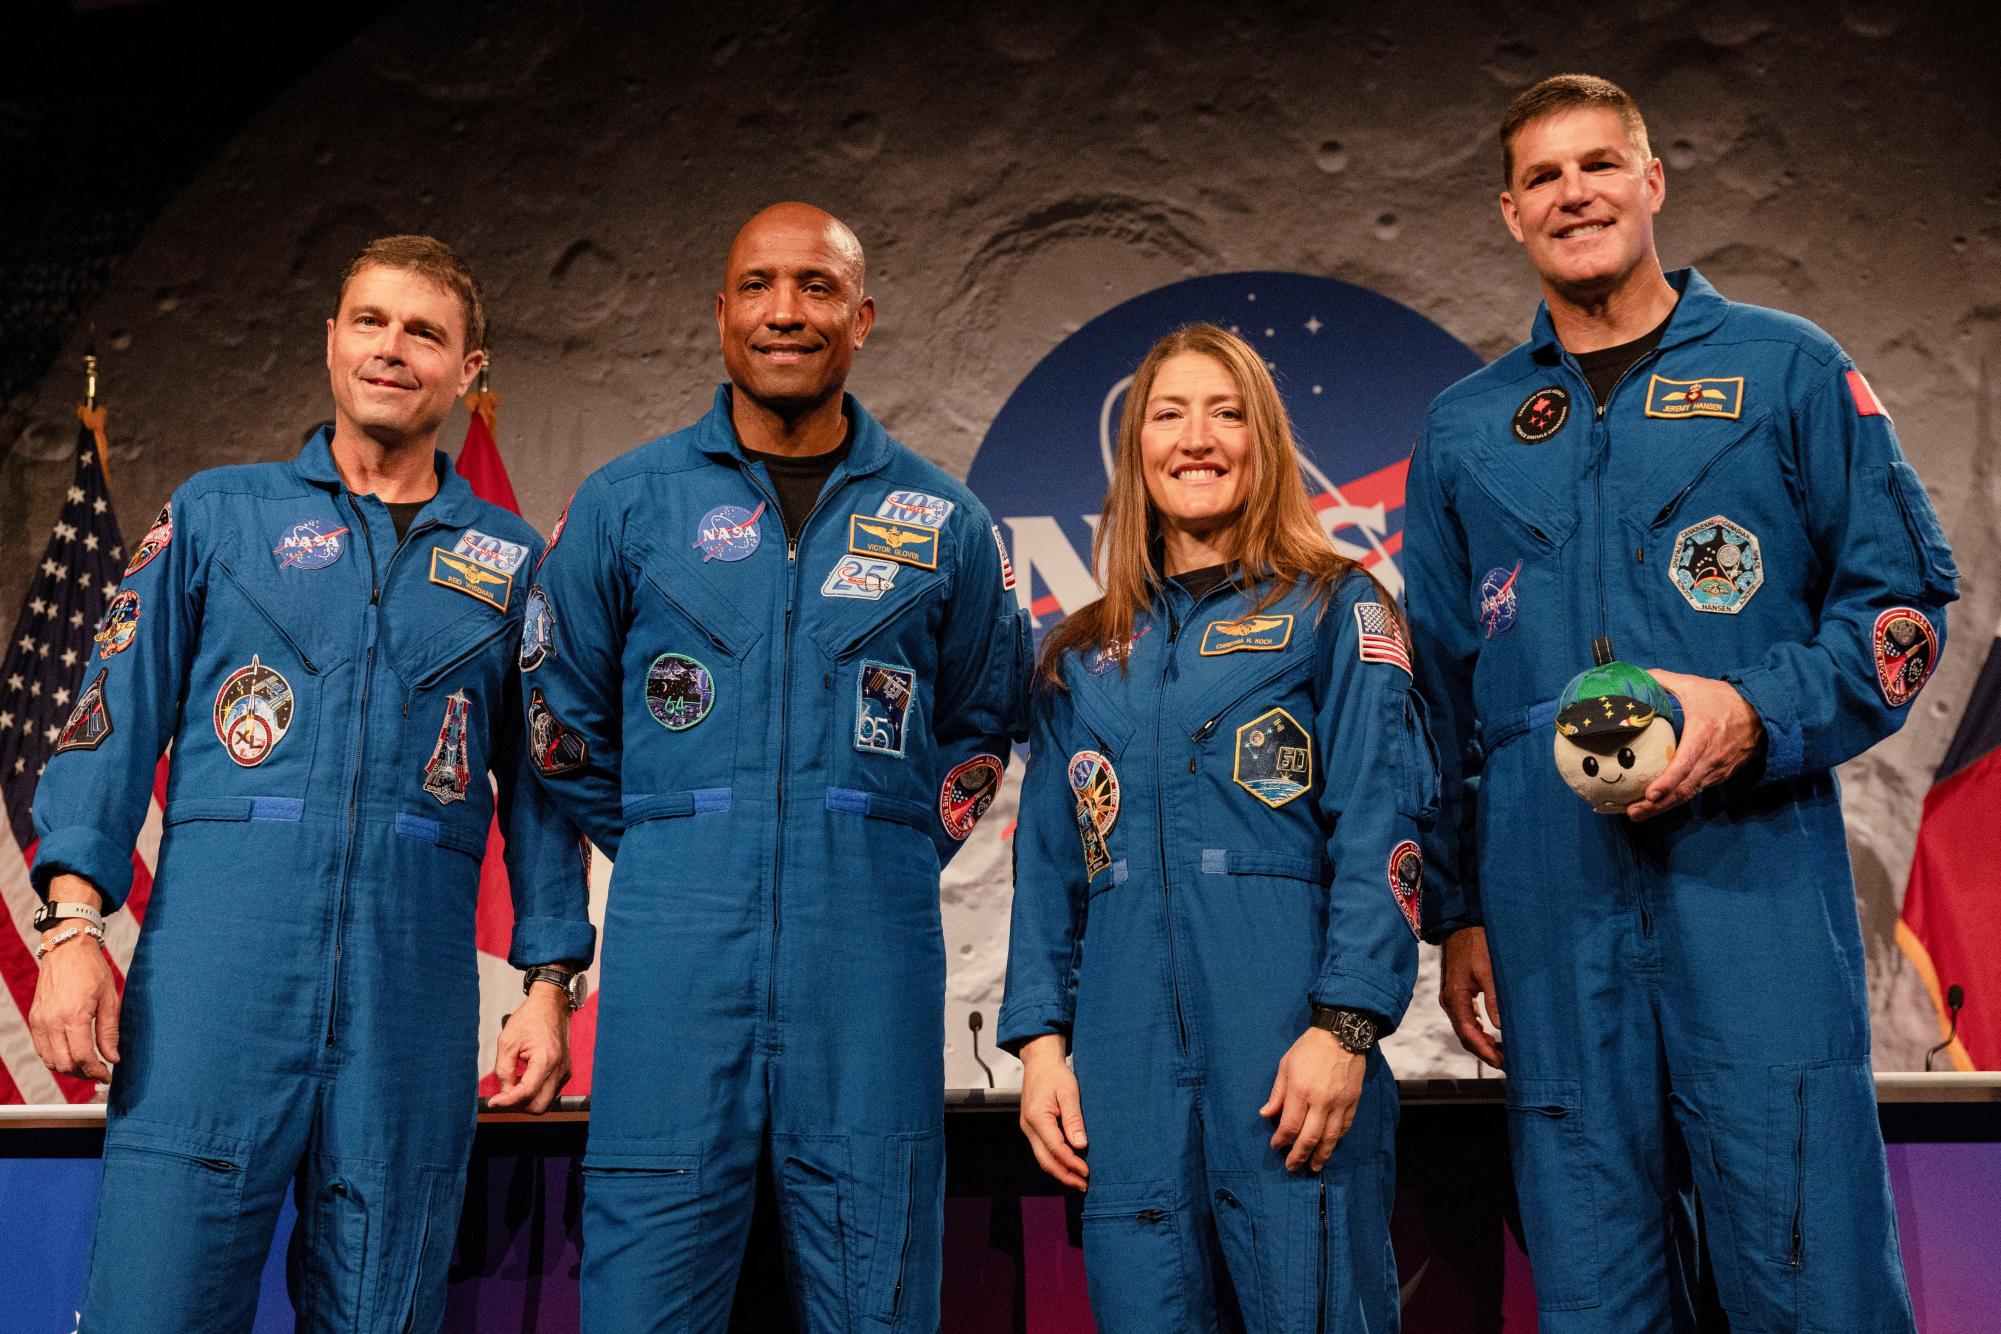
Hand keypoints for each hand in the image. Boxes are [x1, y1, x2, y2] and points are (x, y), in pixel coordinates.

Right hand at [30, 917, 119, 1081]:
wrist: (67, 950)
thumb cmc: (92, 971)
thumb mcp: (110, 999)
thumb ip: (109, 1032)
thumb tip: (113, 1058)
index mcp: (74, 1016)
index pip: (83, 1057)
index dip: (96, 1071)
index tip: (107, 1075)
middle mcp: (52, 1022)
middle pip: (65, 1064)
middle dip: (83, 1074)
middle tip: (99, 1071)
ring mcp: (40, 1021)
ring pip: (50, 1061)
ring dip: (69, 1069)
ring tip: (87, 1065)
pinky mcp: (35, 1019)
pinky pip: (42, 1049)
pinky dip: (56, 1058)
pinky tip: (72, 1053)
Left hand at [488, 984, 571, 1112]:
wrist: (551, 1006)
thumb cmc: (530, 1019)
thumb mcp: (507, 1042)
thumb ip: (503, 1070)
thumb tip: (503, 1093)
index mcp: (546, 1059)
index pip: (527, 1092)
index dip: (507, 1101)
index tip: (493, 1102)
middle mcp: (559, 1069)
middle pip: (539, 1106)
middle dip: (518, 1106)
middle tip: (501, 1097)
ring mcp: (564, 1072)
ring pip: (544, 1103)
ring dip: (526, 1101)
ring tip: (512, 1086)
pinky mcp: (565, 1072)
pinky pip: (549, 1093)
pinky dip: (534, 1093)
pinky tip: (523, 1081)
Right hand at [1017, 1034, 1088, 1189]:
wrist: (1040, 1063)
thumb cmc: (1055, 1074)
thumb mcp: (1069, 1092)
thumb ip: (1074, 1119)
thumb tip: (1080, 1145)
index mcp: (1037, 1118)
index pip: (1055, 1148)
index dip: (1072, 1163)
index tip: (1087, 1171)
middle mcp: (1029, 1127)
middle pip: (1046, 1160)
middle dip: (1065, 1176)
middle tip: (1085, 1185)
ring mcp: (1029, 1129)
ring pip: (1043, 1158)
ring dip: (1061, 1171)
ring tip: (1079, 1180)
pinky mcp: (1033, 1129)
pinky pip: (1043, 1151)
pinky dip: (1056, 1161)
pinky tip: (1070, 1165)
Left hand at [1260, 1028, 1365, 1171]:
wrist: (1342, 1034)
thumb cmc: (1309, 1048)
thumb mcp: (1286, 1066)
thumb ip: (1277, 1093)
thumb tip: (1266, 1115)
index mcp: (1301, 1090)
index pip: (1290, 1125)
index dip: (1282, 1140)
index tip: (1276, 1146)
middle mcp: (1321, 1100)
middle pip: (1310, 1137)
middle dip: (1299, 1155)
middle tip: (1292, 1167)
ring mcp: (1340, 1102)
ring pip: (1330, 1137)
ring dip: (1321, 1155)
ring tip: (1313, 1167)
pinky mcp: (1353, 1102)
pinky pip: (1345, 1127)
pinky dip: (1336, 1140)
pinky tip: (1330, 1147)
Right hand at [1441, 926, 1502, 1068]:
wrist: (1461, 925)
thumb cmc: (1475, 943)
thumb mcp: (1488, 969)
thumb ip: (1493, 998)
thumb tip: (1499, 1027)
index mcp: (1454, 998)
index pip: (1468, 1034)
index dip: (1485, 1051)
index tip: (1502, 1062)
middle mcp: (1449, 1002)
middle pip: (1465, 1037)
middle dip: (1485, 1053)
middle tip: (1507, 1064)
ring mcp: (1452, 999)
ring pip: (1466, 1030)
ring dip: (1483, 1044)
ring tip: (1504, 1054)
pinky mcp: (1458, 995)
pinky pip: (1467, 1021)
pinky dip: (1480, 1032)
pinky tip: (1494, 1037)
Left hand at [1624, 669, 1762, 820]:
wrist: (1762, 712)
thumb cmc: (1723, 699)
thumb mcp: (1693, 685)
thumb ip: (1662, 680)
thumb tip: (1634, 677)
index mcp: (1703, 736)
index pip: (1685, 764)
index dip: (1668, 781)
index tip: (1650, 794)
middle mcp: (1711, 759)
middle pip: (1684, 789)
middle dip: (1657, 805)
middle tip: (1633, 813)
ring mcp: (1717, 770)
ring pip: (1689, 794)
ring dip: (1664, 807)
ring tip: (1637, 813)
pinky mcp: (1719, 776)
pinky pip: (1696, 791)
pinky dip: (1676, 800)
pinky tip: (1657, 805)